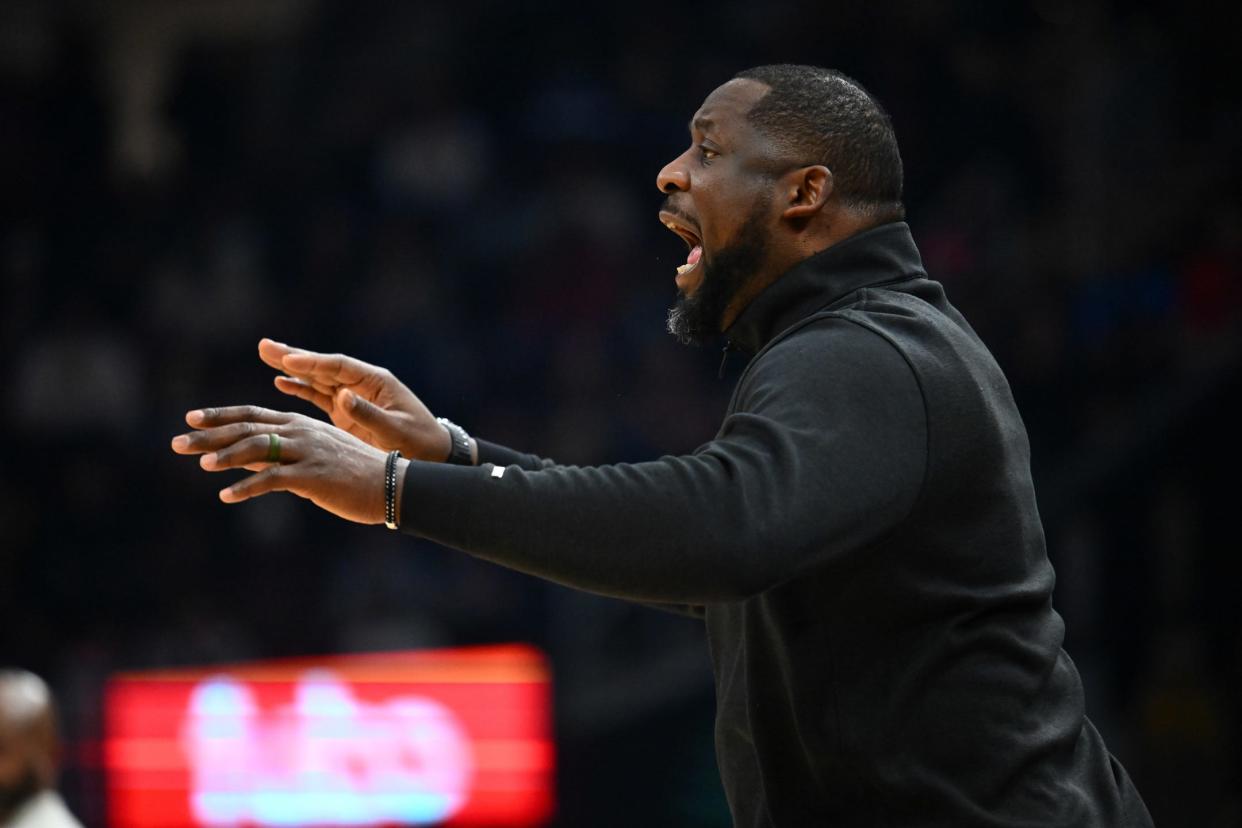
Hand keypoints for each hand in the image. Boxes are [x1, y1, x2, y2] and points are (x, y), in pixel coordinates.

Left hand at [170, 405, 406, 524]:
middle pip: (247, 428)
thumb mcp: (312, 459)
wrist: (391, 485)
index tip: (190, 419)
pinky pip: (273, 479)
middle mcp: (300, 433)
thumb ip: (277, 457)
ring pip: (257, 448)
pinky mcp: (313, 475)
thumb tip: (242, 461)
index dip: (220, 416)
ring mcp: (306, 452)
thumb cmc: (354, 474)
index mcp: (300, 425)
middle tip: (176, 442)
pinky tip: (226, 495)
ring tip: (200, 464)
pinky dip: (248, 487)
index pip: (252, 414)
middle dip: (209, 436)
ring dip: (225, 456)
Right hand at [258, 338, 453, 461]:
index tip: (287, 359)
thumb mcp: (396, 430)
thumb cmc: (419, 441)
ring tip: (265, 355)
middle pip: (323, 366)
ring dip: (291, 369)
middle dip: (294, 357)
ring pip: (317, 379)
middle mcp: (361, 384)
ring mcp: (352, 397)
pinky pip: (319, 396)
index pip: (338, 366)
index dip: (312, 363)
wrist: (431, 454)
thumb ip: (369, 414)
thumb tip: (342, 396)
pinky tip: (280, 382)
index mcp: (375, 381)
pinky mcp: (346, 413)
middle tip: (263, 346)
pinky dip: (301, 389)